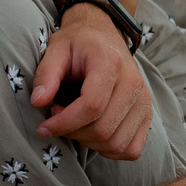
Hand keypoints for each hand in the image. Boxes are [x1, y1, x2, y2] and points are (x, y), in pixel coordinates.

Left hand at [33, 4, 153, 159]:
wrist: (104, 36)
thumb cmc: (78, 44)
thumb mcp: (56, 50)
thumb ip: (46, 75)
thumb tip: (38, 102)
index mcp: (111, 63)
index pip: (92, 106)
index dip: (65, 123)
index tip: (44, 127)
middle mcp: (134, 83)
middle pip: (103, 129)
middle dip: (73, 133)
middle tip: (57, 117)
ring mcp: (144, 101)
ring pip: (116, 143)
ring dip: (88, 142)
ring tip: (74, 121)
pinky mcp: (147, 115)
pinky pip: (131, 149)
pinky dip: (109, 149)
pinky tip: (93, 133)